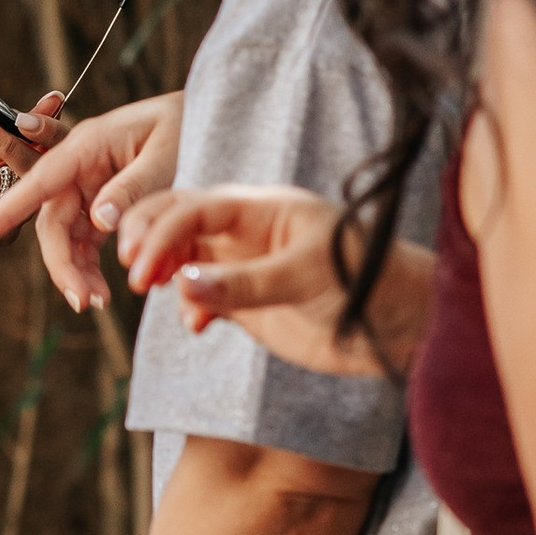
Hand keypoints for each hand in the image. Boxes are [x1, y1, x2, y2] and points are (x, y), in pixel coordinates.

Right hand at [0, 92, 185, 313]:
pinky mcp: (101, 201)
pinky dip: (89, 264)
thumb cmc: (185, 124)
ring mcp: (89, 185)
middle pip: (52, 221)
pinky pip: (85, 238)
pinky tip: (100, 287)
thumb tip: (100, 222)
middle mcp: (80, 166)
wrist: (203, 117)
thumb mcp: (165, 154)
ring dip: (75, 271)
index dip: (5, 211)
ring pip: (66, 236)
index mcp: (87, 146)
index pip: (38, 182)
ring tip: (96, 302)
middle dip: (60, 264)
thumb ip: (132, 188)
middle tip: (82, 300)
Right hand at [117, 182, 433, 376]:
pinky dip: (189, 308)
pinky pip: (202, 297)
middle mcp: (248, 233)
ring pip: (184, 259)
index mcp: (262, 209)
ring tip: (154, 296)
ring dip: (164, 275)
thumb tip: (181, 283)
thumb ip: (244, 283)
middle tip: (134, 277)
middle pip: (178, 222)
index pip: (195, 208)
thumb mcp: (306, 278)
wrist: (402, 327)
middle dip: (148, 243)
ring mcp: (246, 267)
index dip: (160, 232)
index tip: (141, 268)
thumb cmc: (367, 284)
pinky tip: (197, 326)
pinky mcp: (250, 302)